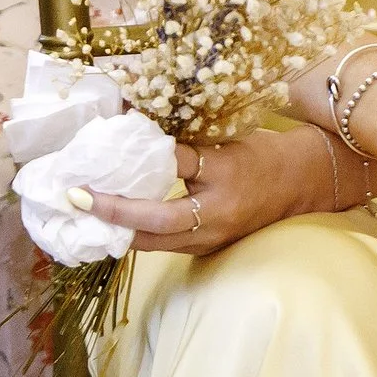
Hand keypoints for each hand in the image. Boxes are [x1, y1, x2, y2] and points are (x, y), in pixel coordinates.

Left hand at [89, 130, 320, 256]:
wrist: (300, 184)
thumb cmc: (261, 155)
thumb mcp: (226, 140)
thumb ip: (185, 141)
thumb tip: (136, 127)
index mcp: (224, 176)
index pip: (176, 165)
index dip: (142, 155)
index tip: (108, 144)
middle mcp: (216, 215)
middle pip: (155, 221)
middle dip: (113, 211)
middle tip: (77, 196)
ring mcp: (210, 238)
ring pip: (155, 241)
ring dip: (119, 228)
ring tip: (85, 211)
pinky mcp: (206, 248)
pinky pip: (164, 245)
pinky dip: (137, 234)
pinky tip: (113, 223)